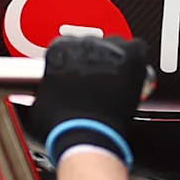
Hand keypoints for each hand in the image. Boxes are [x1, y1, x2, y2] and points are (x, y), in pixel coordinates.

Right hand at [29, 34, 149, 168]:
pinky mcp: (131, 57)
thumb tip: (49, 91)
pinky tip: (132, 76)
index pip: (69, 45)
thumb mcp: (41, 102)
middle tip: (99, 81)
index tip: (81, 73)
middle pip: (93, 45)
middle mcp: (84, 43)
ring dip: (116, 60)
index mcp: (60, 49)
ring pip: (115, 45)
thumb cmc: (64, 125)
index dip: (77, 63)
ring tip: (116, 81)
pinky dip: (136, 60)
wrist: (86, 135)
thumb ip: (46, 87)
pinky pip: (138, 49)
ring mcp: (109, 49)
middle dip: (96, 62)